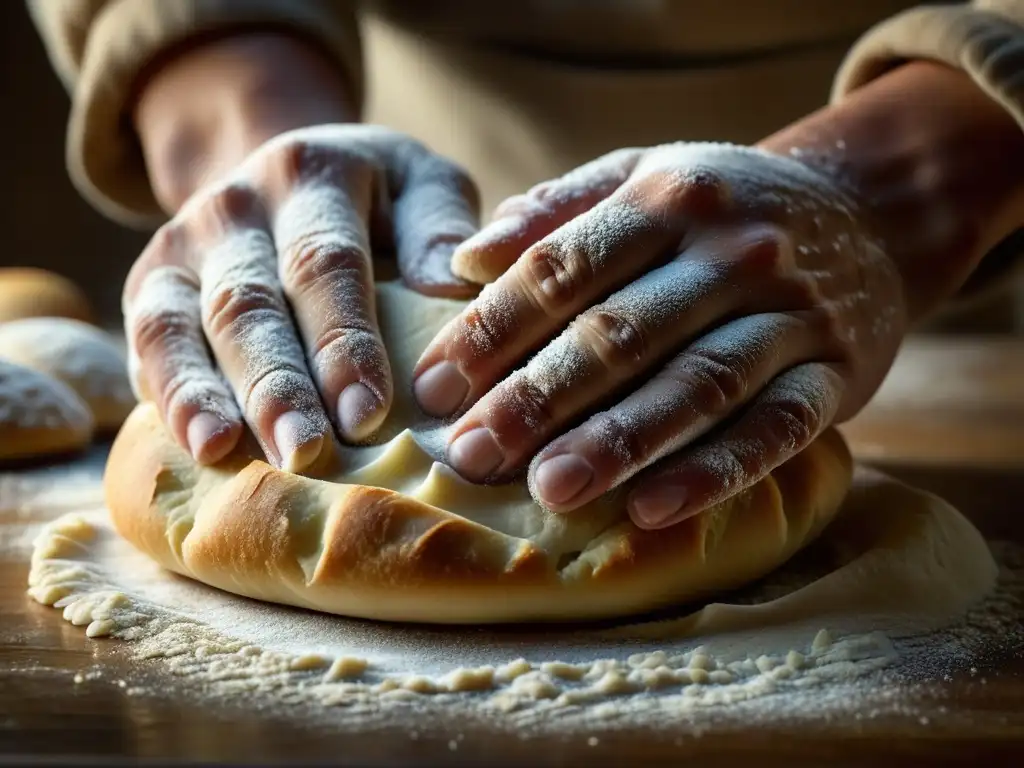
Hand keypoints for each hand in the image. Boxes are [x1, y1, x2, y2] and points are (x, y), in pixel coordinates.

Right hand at [124, 124, 478, 470]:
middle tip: (304, 452)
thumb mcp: (422, 187)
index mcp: (310, 175)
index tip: (369, 414)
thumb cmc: (380, 202)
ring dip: (202, 393)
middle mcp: (234, 206)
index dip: (344, 341)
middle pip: (248, 302)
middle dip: (275, 384)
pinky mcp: (151, 285)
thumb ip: (439, 227)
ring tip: (223, 451)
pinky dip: (165, 394)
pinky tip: (193, 445)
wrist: (292, 177)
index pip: (326, 264)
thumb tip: (453, 285)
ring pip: (179, 322)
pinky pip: (146, 341)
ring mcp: (181, 245)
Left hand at [414, 142, 906, 528]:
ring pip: (695, 383)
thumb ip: (556, 211)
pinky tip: (652, 511)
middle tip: (471, 454)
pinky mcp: (837, 374)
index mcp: (668, 195)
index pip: (563, 267)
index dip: (491, 329)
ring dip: (618, 441)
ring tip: (548, 489)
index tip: (433, 387)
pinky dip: (717, 471)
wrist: (866, 214)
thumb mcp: (644, 176)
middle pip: (620, 331)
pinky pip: (776, 429)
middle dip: (538, 397)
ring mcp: (790, 314)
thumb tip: (464, 259)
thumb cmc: (721, 207)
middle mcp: (732, 250)